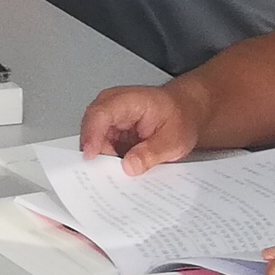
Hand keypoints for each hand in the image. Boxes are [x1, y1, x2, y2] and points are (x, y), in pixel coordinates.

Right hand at [79, 84, 199, 172]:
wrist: (184, 112)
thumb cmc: (179, 117)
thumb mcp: (174, 140)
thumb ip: (151, 153)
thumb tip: (129, 166)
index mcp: (128, 100)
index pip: (100, 114)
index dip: (92, 136)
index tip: (92, 156)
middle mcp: (112, 105)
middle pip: (91, 129)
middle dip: (98, 154)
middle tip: (112, 174)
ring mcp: (108, 117)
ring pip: (94, 142)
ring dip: (105, 159)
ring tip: (124, 169)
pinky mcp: (108, 130)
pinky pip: (101, 147)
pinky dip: (109, 159)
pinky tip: (123, 166)